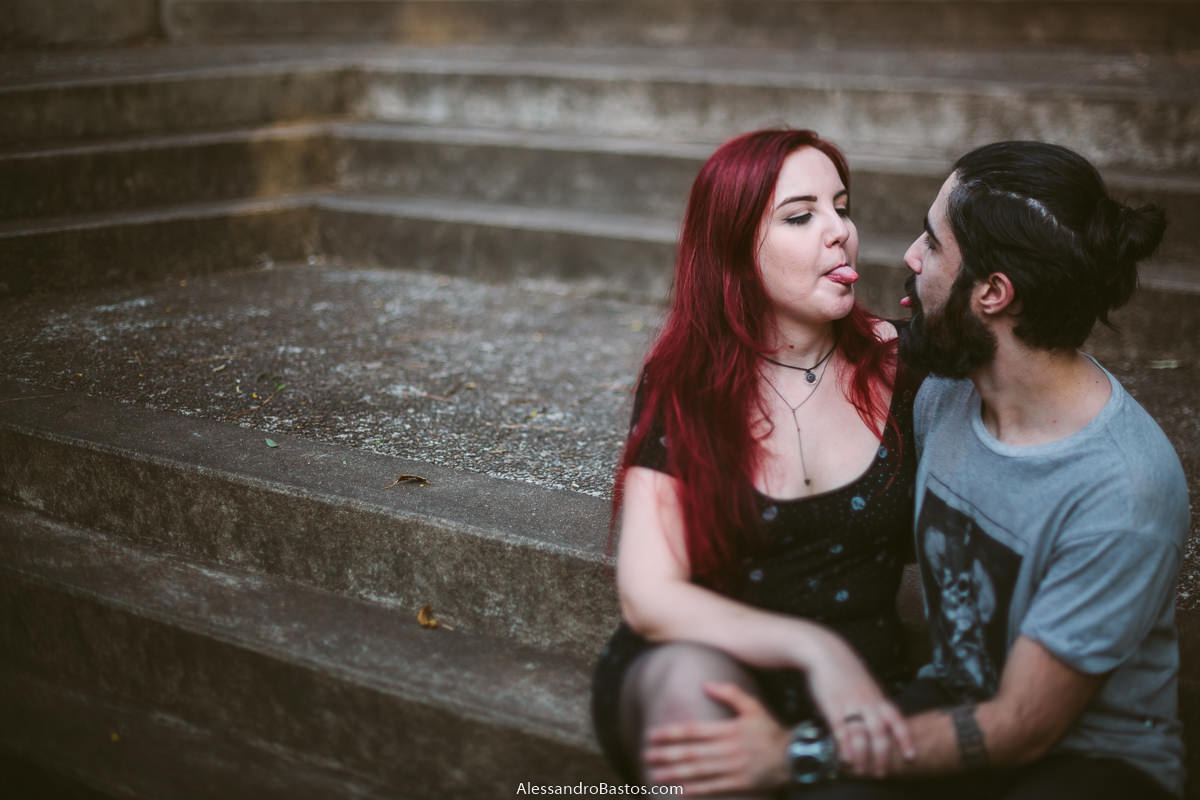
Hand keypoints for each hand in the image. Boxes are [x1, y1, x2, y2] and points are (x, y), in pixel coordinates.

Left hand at [642, 682, 790, 795]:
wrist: (793, 757)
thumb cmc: (769, 731)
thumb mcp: (753, 707)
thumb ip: (731, 694)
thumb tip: (706, 684)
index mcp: (728, 730)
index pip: (694, 731)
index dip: (671, 733)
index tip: (652, 735)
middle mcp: (728, 750)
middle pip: (692, 752)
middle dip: (667, 754)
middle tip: (645, 755)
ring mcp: (733, 768)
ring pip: (699, 771)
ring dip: (675, 774)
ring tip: (655, 776)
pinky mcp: (739, 783)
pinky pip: (713, 787)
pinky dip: (695, 790)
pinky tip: (678, 791)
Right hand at [803, 633, 914, 777]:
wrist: (825, 652)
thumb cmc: (846, 670)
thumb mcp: (867, 685)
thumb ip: (875, 703)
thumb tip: (884, 723)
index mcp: (878, 698)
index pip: (897, 721)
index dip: (905, 739)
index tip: (910, 756)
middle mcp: (868, 703)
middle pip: (880, 733)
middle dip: (882, 755)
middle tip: (881, 773)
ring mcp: (850, 704)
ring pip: (861, 735)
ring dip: (862, 756)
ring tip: (861, 771)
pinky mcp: (832, 706)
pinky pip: (840, 730)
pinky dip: (844, 746)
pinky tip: (845, 759)